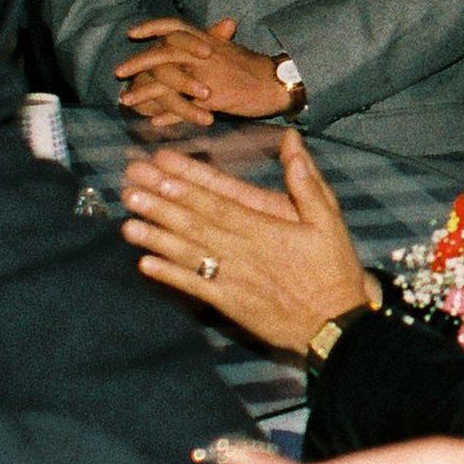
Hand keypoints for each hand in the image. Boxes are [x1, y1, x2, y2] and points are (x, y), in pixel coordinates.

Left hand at [115, 15, 291, 126]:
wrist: (277, 82)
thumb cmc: (252, 67)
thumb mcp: (227, 48)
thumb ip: (206, 43)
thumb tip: (185, 41)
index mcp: (206, 40)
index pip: (173, 26)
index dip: (151, 28)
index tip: (131, 34)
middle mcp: (204, 54)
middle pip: (162, 53)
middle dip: (137, 63)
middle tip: (118, 73)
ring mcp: (208, 76)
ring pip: (168, 82)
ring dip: (144, 92)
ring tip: (126, 101)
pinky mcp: (214, 98)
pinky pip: (185, 107)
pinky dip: (167, 115)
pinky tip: (153, 122)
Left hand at [121, 132, 370, 350]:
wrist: (335, 325)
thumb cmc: (333, 268)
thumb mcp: (329, 218)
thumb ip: (306, 179)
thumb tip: (291, 139)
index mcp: (264, 227)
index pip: (216, 200)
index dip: (185, 183)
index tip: (158, 166)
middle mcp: (242, 250)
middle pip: (194, 222)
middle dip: (160, 203)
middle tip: (129, 187)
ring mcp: (233, 278)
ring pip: (188, 252)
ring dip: (156, 237)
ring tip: (127, 222)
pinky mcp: (229, 303)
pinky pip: (194, 287)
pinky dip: (169, 275)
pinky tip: (144, 264)